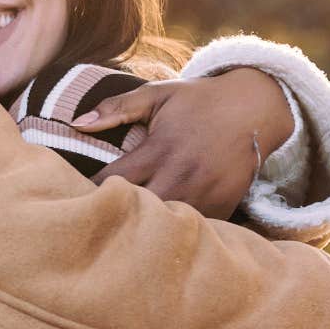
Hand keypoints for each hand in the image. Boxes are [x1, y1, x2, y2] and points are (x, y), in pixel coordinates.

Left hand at [71, 68, 292, 217]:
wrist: (256, 107)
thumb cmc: (198, 101)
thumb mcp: (157, 95)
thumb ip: (116, 107)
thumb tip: (76, 122)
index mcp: (159, 149)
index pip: (112, 181)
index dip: (90, 192)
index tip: (72, 198)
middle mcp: (181, 174)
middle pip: (138, 210)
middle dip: (115, 216)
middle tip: (94, 220)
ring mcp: (205, 193)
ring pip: (166, 225)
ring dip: (144, 228)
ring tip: (121, 232)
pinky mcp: (224, 204)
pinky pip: (195, 228)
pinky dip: (176, 231)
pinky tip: (158, 233)